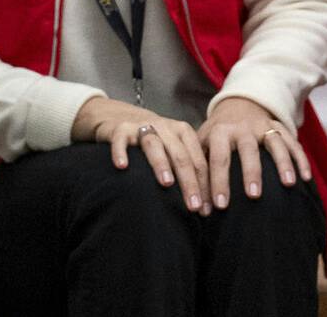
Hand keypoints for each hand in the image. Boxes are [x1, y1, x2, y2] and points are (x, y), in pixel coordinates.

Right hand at [72, 97, 209, 213]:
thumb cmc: (155, 140)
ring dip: (161, 163)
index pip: (198, 161)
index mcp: (183, 132)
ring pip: (154, 144)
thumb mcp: (174, 148)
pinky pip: (120, 139)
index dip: (204, 185)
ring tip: (167, 183)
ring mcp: (142, 126)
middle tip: (193, 206)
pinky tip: (122, 166)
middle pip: (180, 155)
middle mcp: (165, 127)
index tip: (206, 210)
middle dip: (189, 182)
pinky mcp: (120, 128)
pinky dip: (121, 152)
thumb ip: (187, 167)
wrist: (123, 116)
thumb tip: (204, 204)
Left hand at [196, 97, 309, 210]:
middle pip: (248, 149)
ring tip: (288, 184)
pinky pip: (293, 142)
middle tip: (253, 195)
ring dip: (282, 163)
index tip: (220, 206)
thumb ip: (199, 170)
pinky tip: (306, 178)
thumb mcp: (202, 144)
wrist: (237, 105)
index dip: (219, 182)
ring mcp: (263, 126)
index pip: (219, 158)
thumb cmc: (216, 135)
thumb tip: (197, 206)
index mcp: (220, 131)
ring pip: (275, 142)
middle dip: (251, 172)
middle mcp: (243, 128)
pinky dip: (300, 159)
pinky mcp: (279, 127)